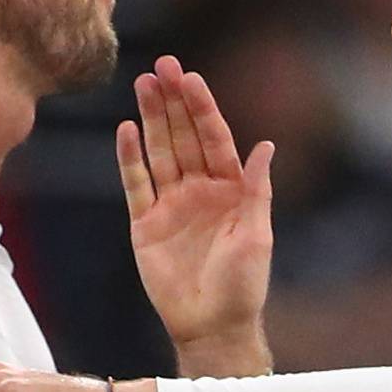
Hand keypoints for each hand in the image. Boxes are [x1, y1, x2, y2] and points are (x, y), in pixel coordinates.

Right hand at [121, 56, 273, 366]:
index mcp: (231, 188)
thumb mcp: (257, 235)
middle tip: (161, 66)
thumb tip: (265, 145)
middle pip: (183, 136)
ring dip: (151, 119)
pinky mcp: (145, 224)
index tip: (190, 77)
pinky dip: (130, 159)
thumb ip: (256, 190)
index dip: (202, 107)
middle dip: (173, 101)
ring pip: (159, 152)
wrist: (212, 324)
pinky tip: (126, 131)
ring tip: (142, 85)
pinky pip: (136, 185)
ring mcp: (171, 204)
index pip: (214, 137)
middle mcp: (199, 189)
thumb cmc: (243, 285)